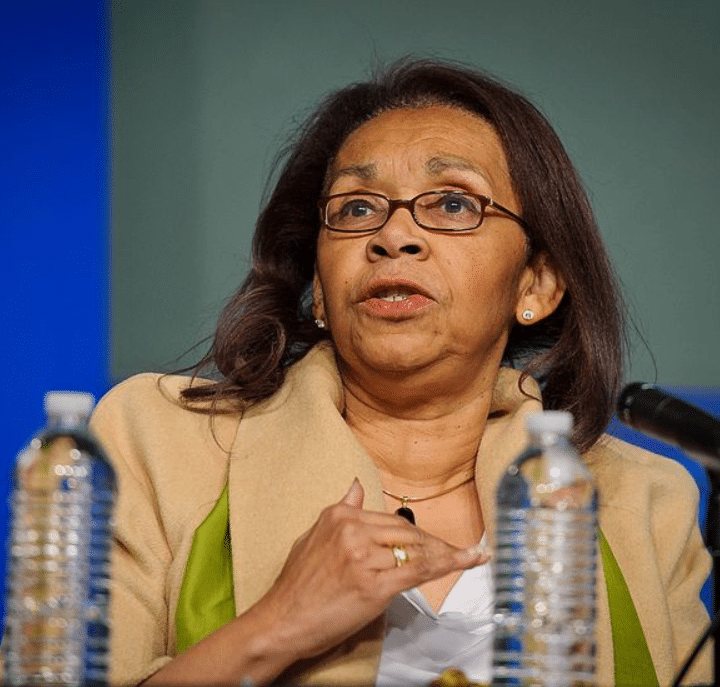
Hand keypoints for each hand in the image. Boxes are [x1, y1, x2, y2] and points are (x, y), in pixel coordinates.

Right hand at [249, 478, 487, 662]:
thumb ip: (341, 509)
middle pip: (407, 533)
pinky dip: (448, 565)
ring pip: (416, 551)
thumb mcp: (313, 536)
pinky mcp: (374, 585)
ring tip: (470, 556)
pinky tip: (468, 560)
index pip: (391, 520)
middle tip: (461, 550)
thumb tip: (356, 485)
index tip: (438, 537)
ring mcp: (364, 558)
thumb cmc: (296, 584)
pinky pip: (417, 572)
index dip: (418, 532)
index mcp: (340, 516)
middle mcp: (353, 531)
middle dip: (437, 544)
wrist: (282, 620)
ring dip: (446, 555)